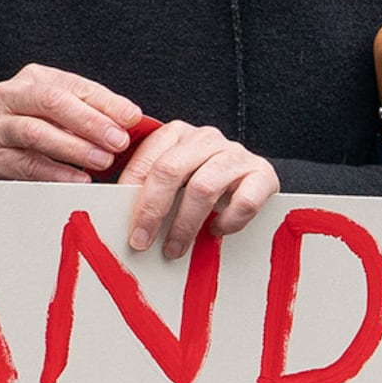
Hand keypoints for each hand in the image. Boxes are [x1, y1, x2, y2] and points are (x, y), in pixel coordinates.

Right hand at [0, 63, 140, 182]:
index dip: (106, 102)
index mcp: (34, 79)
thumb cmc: (30, 127)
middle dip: (90, 122)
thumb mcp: (58, 113)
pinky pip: (26, 164)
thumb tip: (131, 119)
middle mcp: (10, 95)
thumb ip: (90, 112)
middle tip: (118, 141)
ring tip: (103, 161)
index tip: (132, 118)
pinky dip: (55, 173)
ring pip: (36, 132)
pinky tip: (78, 180)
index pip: (75, 86)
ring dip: (74, 148)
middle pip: (52, 102)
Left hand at [117, 120, 276, 255]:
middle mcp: (206, 138)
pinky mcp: (263, 174)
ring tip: (175, 248)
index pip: (147, 160)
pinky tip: (217, 230)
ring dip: (185, 224)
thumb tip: (118, 218)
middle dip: (152, 211)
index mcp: (177, 133)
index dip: (132, 194)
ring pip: (203, 187)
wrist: (254, 178)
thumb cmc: (203, 180)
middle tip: (142, 241)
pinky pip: (243, 201)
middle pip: (170, 170)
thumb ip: (149, 189)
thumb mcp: (174, 179)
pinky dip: (227, 222)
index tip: (124, 225)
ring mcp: (236, 154)